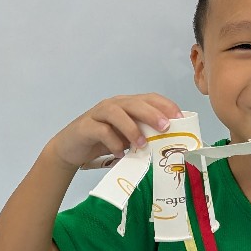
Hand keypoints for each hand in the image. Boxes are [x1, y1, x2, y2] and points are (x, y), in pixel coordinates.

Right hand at [47, 94, 182, 168]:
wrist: (70, 150)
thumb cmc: (102, 143)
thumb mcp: (126, 139)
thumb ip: (143, 136)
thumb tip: (169, 143)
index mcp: (126, 105)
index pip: (149, 98)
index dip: (165, 105)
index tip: (180, 118)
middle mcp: (113, 105)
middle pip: (134, 103)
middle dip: (152, 113)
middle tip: (165, 127)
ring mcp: (98, 114)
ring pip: (116, 112)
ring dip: (131, 128)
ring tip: (141, 145)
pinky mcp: (85, 127)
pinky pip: (101, 130)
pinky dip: (112, 141)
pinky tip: (120, 153)